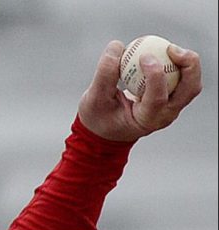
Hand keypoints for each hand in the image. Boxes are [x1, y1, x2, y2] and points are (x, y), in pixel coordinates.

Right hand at [78, 40, 201, 141]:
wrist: (105, 129)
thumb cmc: (98, 117)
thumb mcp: (93, 98)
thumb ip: (104, 73)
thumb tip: (117, 45)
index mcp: (145, 121)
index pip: (158, 98)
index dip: (155, 75)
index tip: (143, 56)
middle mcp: (164, 116)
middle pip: (189, 89)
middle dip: (188, 65)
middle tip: (171, 48)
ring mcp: (171, 108)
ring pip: (191, 83)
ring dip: (186, 62)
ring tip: (168, 48)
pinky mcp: (172, 98)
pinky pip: (183, 77)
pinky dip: (177, 63)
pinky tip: (163, 52)